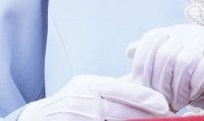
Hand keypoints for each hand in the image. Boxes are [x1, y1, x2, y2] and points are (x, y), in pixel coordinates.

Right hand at [18, 75, 169, 120]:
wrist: (38, 119)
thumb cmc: (71, 104)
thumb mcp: (89, 90)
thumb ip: (115, 90)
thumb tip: (149, 91)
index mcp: (88, 86)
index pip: (121, 90)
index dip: (144, 98)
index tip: (163, 105)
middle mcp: (81, 102)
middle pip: (119, 112)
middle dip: (144, 116)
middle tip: (165, 117)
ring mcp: (76, 118)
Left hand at [126, 24, 203, 112]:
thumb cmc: (193, 82)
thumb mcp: (170, 72)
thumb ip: (151, 62)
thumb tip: (129, 50)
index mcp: (175, 32)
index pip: (151, 40)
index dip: (143, 66)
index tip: (145, 89)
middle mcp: (192, 30)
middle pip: (165, 54)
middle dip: (161, 84)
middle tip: (164, 103)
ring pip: (184, 61)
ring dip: (178, 88)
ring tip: (179, 103)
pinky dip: (195, 84)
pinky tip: (194, 94)